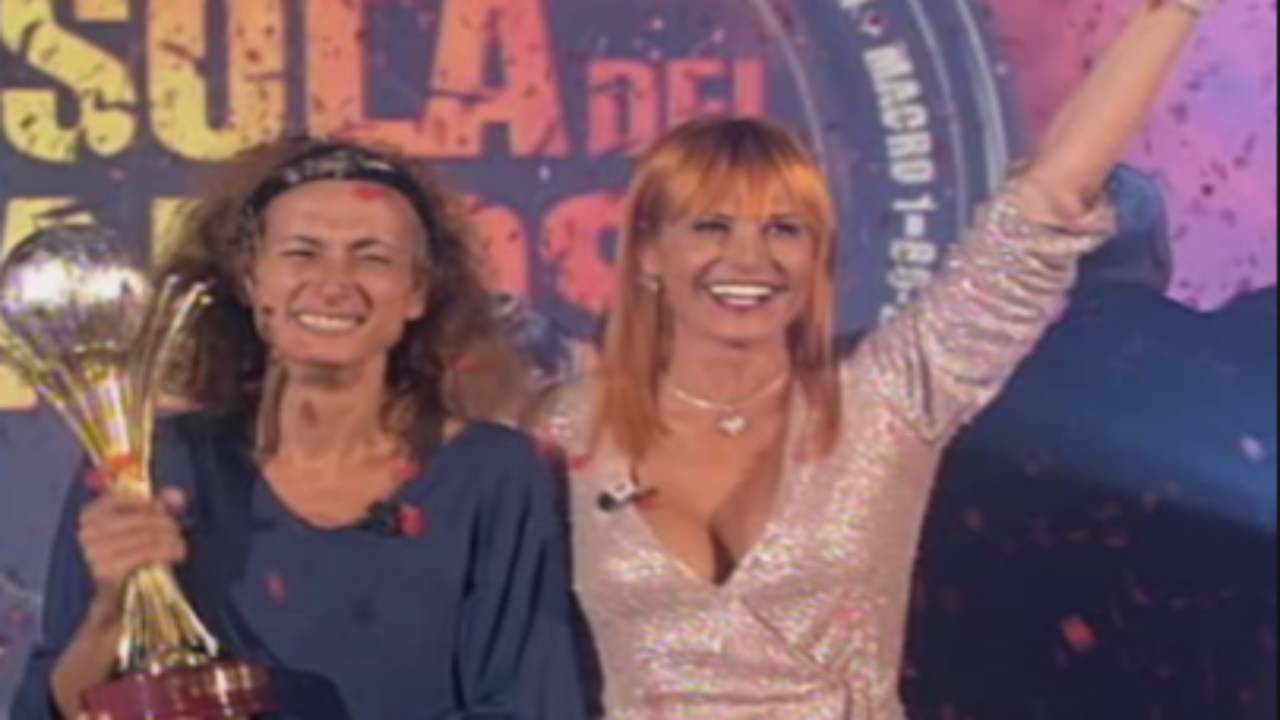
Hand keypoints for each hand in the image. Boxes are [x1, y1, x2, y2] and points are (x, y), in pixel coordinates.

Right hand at [76, 487, 186, 622]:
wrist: (120, 604)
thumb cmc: (133, 561)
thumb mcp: (144, 529)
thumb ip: (160, 507)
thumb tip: (177, 495)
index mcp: (90, 517)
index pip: (119, 497)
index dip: (146, 502)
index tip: (161, 511)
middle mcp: (87, 533)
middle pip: (138, 518)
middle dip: (165, 523)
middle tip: (177, 532)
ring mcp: (94, 553)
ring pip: (144, 535)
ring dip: (169, 539)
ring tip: (179, 545)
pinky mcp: (107, 571)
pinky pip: (144, 553)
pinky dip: (165, 551)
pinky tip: (176, 554)